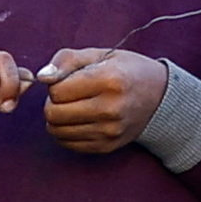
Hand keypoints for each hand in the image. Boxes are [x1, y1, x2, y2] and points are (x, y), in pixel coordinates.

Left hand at [40, 46, 171, 152]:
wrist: (159, 97)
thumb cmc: (126, 71)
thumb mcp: (100, 55)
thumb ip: (67, 60)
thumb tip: (42, 77)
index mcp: (109, 81)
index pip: (57, 91)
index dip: (56, 84)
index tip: (70, 80)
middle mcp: (111, 109)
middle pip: (54, 114)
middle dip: (53, 103)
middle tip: (68, 95)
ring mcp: (109, 131)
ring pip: (57, 131)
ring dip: (58, 118)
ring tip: (73, 106)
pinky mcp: (107, 146)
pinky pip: (68, 144)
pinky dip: (66, 132)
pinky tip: (79, 120)